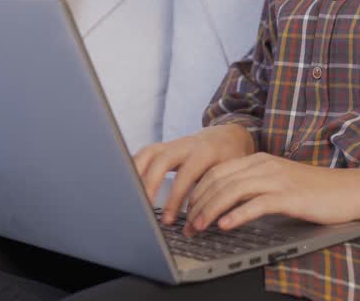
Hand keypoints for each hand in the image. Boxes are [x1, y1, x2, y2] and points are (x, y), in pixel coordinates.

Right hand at [132, 123, 255, 226]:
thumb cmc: (230, 159)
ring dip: (137, 173)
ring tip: (130, 195)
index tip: (168, 219)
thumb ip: (215, 195)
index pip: (185, 175)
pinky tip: (129, 183)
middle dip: (150, 184)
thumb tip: (202, 223)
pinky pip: (145, 153)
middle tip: (143, 206)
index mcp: (204, 152)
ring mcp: (173, 143)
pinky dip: (135, 167)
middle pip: (161, 160)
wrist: (229, 136)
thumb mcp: (230, 175)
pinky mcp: (164, 147)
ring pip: (149, 153)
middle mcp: (186, 145)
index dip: (175, 199)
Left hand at [183, 153, 359, 236]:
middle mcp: (264, 165)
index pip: (216, 172)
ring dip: (211, 210)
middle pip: (219, 181)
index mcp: (258, 160)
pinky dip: (237, 215)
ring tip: (199, 227)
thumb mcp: (277, 183)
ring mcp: (276, 179)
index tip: (187, 213)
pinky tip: (226, 226)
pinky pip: (256, 203)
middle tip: (187, 226)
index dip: (197, 192)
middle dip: (198, 204)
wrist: (349, 190)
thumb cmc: (314, 191)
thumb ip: (253, 189)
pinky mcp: (289, 196)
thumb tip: (224, 207)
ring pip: (232, 190)